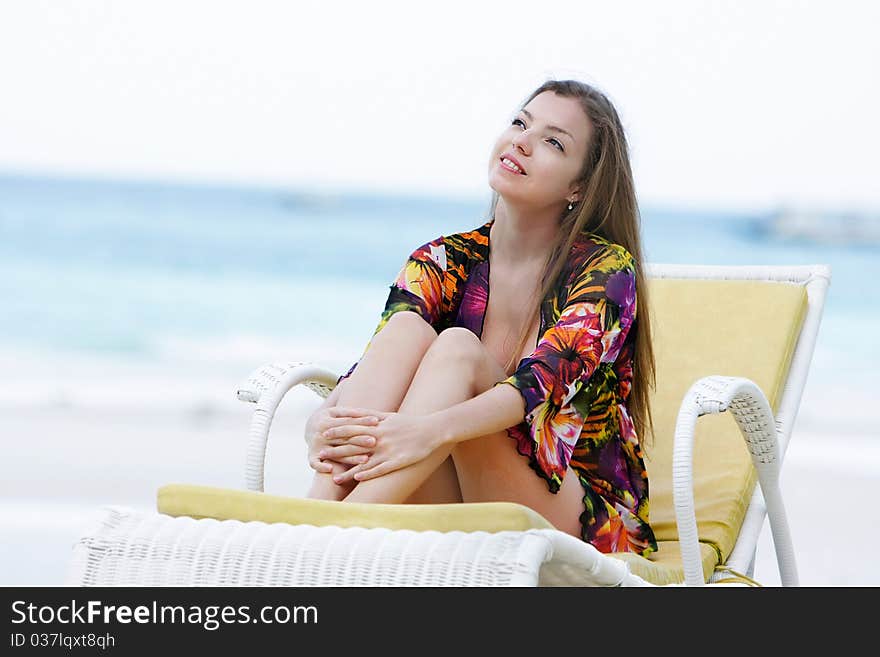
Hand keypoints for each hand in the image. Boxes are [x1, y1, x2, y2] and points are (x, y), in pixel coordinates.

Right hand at [305, 406, 380, 473]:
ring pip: (336, 453)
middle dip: (359, 440)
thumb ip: (352, 413)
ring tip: (366, 459)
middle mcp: (320, 434)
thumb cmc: (330, 419)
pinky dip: (321, 466)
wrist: (309, 429)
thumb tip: (372, 414)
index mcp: (326, 421)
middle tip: (373, 441)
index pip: (347, 423)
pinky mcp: (311, 456)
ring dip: (350, 458)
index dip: (362, 422)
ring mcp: (316, 446)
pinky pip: (315, 463)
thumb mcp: (336, 412)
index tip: (376, 422)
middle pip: (343, 439)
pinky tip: (331, 470)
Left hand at [329, 412, 443, 483]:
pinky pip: (380, 469)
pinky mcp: (397, 461)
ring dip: (348, 470)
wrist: (431, 430)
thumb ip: (370, 415)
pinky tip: (357, 480)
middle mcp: (380, 437)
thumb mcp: (388, 415)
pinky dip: (368, 474)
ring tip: (334, 477)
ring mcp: (388, 450)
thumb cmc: (408, 423)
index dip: (337, 431)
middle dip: (337, 450)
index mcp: (377, 425)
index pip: (353, 427)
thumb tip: (352, 412)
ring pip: (364, 461)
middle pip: (354, 444)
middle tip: (321, 454)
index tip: (323, 433)